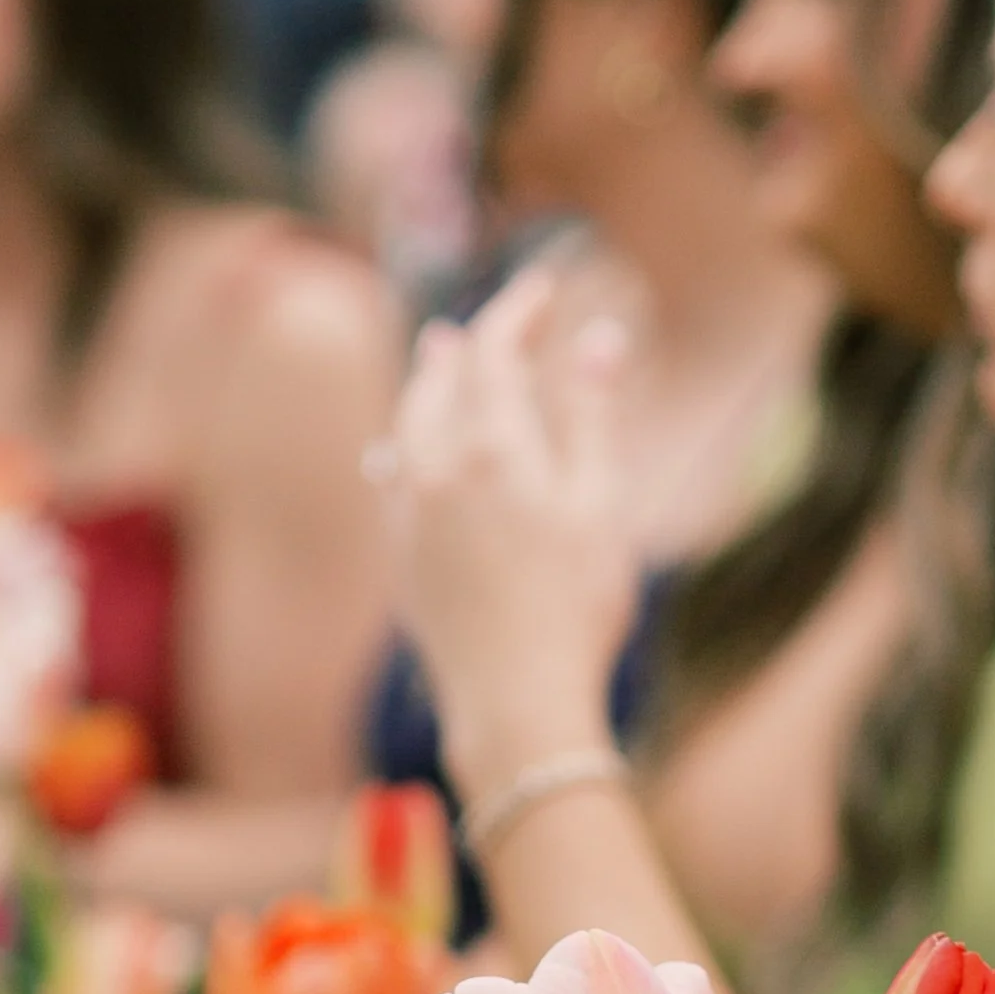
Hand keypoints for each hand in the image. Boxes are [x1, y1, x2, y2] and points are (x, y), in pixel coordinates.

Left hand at [377, 265, 637, 801]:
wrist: (514, 704)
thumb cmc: (574, 609)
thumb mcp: (598, 505)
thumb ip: (592, 418)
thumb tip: (600, 338)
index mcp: (492, 446)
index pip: (493, 349)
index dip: (517, 310)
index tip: (543, 288)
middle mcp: (436, 470)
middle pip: (441, 381)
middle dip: (470, 344)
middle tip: (495, 325)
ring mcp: (410, 517)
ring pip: (409, 426)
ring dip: (428, 387)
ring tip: (439, 362)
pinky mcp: (402, 561)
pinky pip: (395, 479)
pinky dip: (408, 444)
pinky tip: (407, 450)